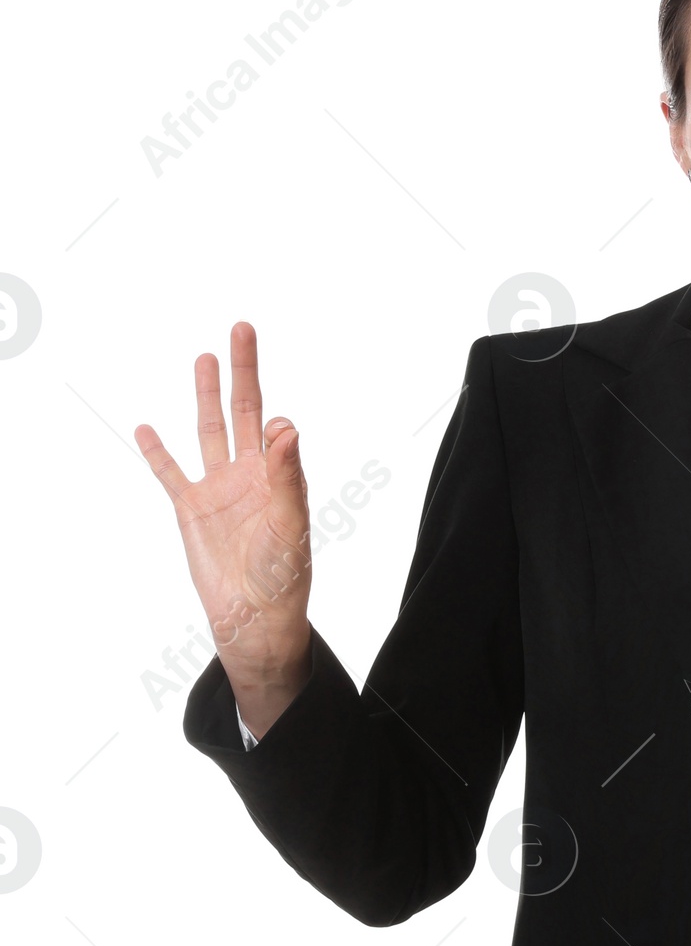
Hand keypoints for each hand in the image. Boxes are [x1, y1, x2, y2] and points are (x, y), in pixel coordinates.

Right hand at [135, 322, 313, 689]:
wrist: (254, 616)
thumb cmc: (284, 575)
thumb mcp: (290, 523)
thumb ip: (287, 476)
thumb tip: (287, 428)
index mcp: (280, 477)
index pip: (277, 431)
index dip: (276, 424)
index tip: (276, 429)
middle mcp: (250, 475)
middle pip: (243, 411)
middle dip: (243, 372)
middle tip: (242, 328)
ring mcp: (218, 488)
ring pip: (208, 431)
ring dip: (204, 395)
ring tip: (204, 358)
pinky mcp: (190, 508)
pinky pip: (169, 473)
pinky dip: (156, 451)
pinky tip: (145, 426)